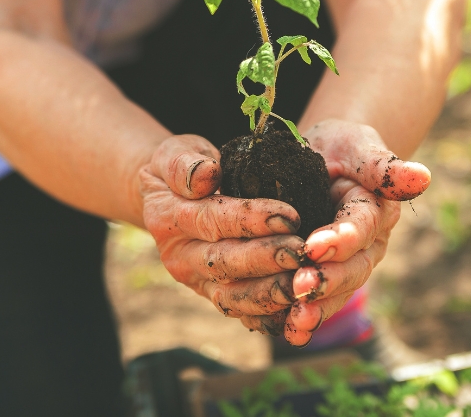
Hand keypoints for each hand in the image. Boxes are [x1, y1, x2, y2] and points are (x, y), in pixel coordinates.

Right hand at [140, 135, 306, 333]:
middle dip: (265, 260)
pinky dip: (268, 317)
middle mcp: (179, 257)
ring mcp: (196, 281)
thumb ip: (185, 163)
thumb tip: (206, 175)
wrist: (169, 199)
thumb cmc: (183, 169)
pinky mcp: (214, 295)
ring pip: (232, 297)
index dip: (251, 220)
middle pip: (223, 263)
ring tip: (303, 284)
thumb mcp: (176, 153)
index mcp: (168, 218)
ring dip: (269, 294)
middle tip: (301, 253)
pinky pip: (242, 313)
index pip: (212, 220)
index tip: (289, 216)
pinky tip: (297, 311)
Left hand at [282, 119, 430, 345]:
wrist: (327, 159)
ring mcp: (350, 265)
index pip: (362, 227)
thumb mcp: (358, 145)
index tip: (315, 247)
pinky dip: (304, 319)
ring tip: (296, 319)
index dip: (341, 239)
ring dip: (318, 308)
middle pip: (353, 268)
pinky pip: (320, 303)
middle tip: (299, 286)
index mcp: (376, 210)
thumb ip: (383, 165)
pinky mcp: (327, 277)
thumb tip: (421, 177)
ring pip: (338, 292)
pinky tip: (289, 331)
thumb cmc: (342, 147)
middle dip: (327, 280)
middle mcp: (368, 244)